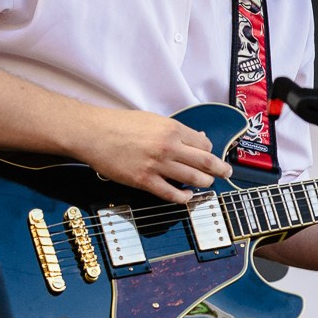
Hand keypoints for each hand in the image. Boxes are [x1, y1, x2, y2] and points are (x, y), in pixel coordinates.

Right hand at [76, 108, 225, 204]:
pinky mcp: (145, 181)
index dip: (211, 151)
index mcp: (172, 129)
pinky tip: (188, 196)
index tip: (211, 156)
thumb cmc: (119, 124)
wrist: (92, 133)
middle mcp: (168, 147)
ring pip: (194, 179)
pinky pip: (172, 194)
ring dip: (205, 184)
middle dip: (221, 170)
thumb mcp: (152, 120)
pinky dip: (184, 197)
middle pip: (207, 162)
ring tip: (207, 184)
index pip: (204, 144)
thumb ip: (176, 130)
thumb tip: (198, 138)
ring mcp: (157, 165)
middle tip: (226, 173)